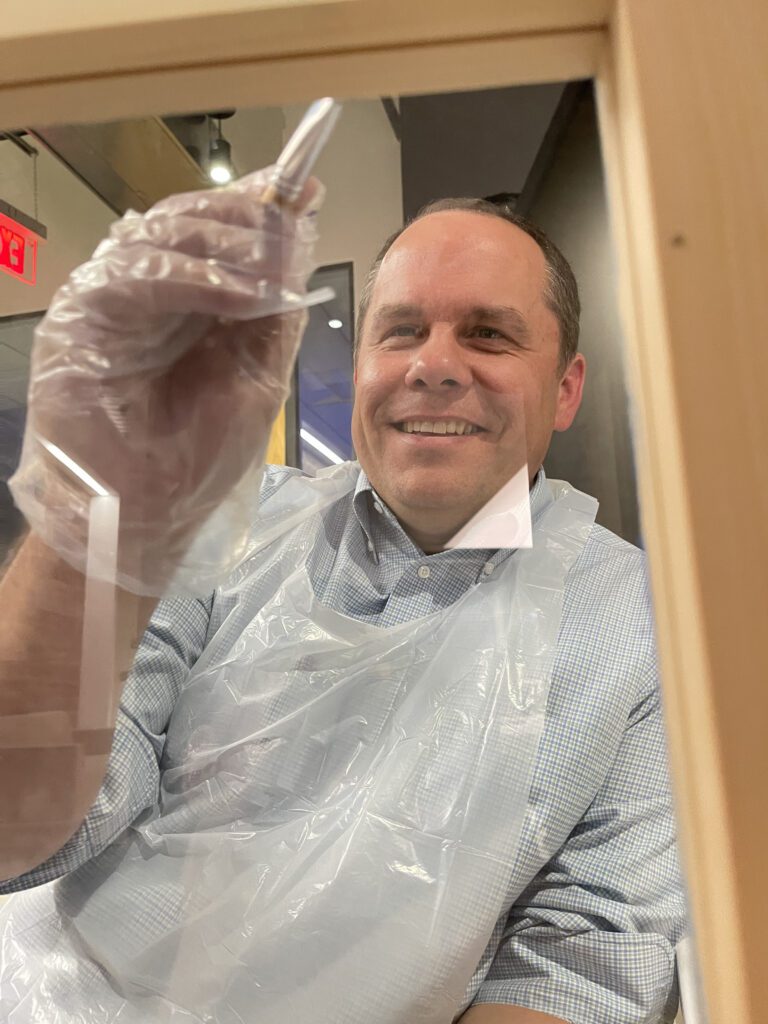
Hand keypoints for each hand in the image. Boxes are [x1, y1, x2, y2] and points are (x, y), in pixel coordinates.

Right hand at [9, 169, 322, 594]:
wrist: (150, 514)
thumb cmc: (199, 455)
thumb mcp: (257, 376)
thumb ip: (274, 314)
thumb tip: (298, 246)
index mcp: (185, 302)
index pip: (214, 232)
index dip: (256, 206)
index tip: (303, 186)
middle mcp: (145, 290)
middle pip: (188, 221)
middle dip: (246, 218)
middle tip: (290, 224)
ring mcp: (111, 300)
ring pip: (161, 235)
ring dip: (226, 243)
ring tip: (274, 265)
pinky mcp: (80, 319)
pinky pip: (136, 276)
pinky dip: (193, 278)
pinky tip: (242, 294)